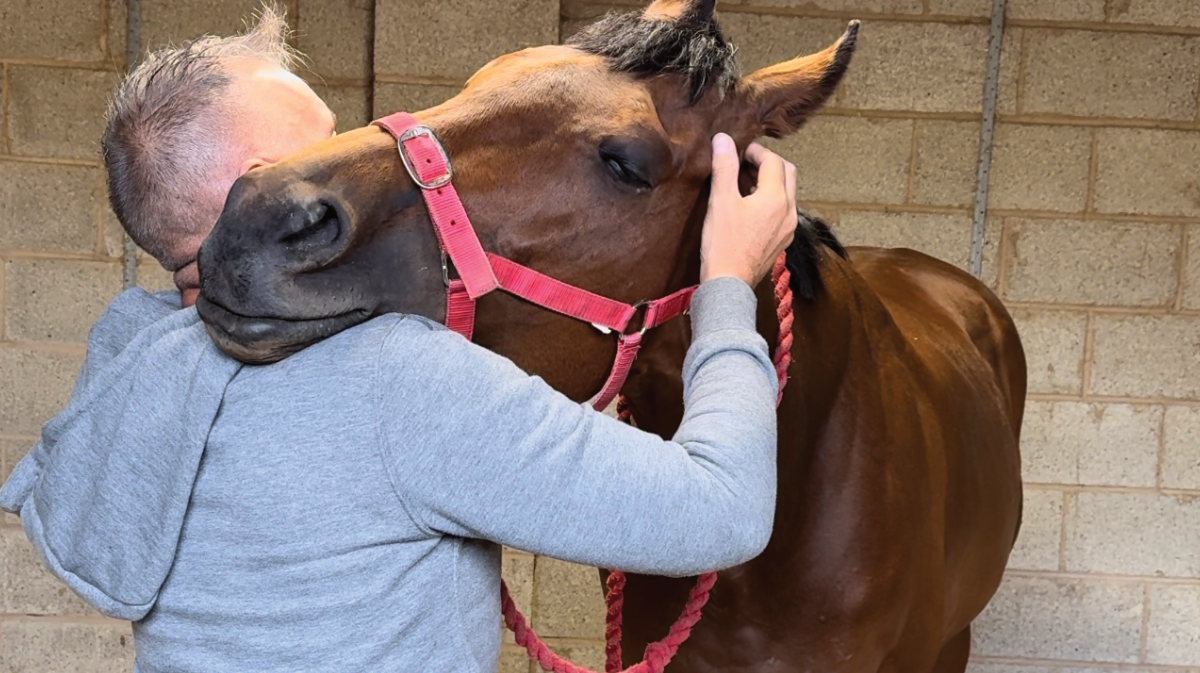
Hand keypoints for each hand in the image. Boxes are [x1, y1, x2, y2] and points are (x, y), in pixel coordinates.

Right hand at [699, 134, 797, 285]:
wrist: (729, 285)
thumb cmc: (723, 245)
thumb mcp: (720, 201)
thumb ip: (725, 167)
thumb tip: (723, 139)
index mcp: (776, 198)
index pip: (773, 161)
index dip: (756, 151)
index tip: (738, 151)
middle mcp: (789, 211)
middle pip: (788, 173)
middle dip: (770, 162)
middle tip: (747, 162)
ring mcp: (788, 228)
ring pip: (788, 193)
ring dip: (773, 181)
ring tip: (748, 182)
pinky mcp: (783, 241)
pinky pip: (784, 211)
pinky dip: (773, 200)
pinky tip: (753, 207)